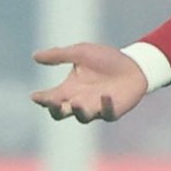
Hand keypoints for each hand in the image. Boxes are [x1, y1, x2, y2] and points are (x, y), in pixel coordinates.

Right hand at [31, 43, 147, 123]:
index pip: (49, 98)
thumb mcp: (82, 52)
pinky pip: (108, 114)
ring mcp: (96, 108)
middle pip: (60, 113)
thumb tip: (35, 56)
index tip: (36, 96)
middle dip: (55, 109)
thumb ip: (59, 55)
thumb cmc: (106, 59)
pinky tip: (106, 96)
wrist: (135, 64)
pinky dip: (106, 107)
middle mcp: (79, 101)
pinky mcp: (113, 111)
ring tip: (77, 102)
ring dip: (79, 111)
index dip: (41, 99)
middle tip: (53, 102)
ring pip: (82, 117)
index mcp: (69, 89)